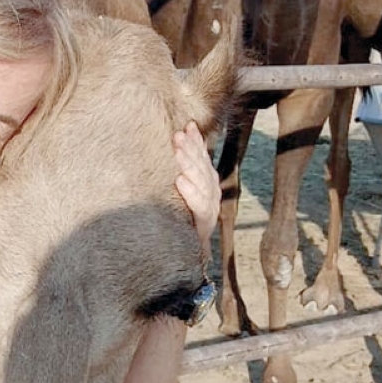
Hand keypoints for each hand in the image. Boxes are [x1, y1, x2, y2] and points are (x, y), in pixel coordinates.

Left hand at [173, 122, 219, 259]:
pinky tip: (180, 181)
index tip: (188, 126)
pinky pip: (199, 206)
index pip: (202, 158)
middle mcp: (210, 193)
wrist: (183, 256)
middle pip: (202, 167)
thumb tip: (170, 145)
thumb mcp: (177, 194)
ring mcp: (210, 207)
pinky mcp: (204, 224)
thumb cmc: (176, 220)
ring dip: (190, 165)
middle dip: (191, 149)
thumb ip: (179, 173)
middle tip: (178, 135)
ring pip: (203, 183)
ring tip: (178, 152)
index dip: (196, 142)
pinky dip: (191, 192)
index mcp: (205, 183)